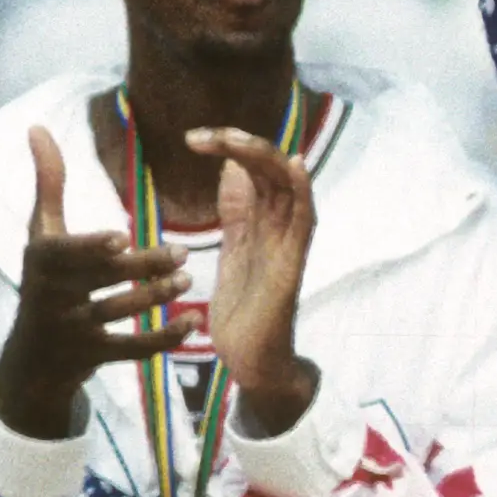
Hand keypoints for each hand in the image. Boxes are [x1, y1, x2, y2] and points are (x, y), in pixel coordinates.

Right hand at [0, 125, 186, 439]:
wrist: (32, 359)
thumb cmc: (44, 280)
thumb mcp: (41, 234)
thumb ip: (48, 182)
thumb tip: (38, 125)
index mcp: (41, 263)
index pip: (66, 254)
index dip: (91, 248)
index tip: (121, 238)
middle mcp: (51, 298)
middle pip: (100, 281)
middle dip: (141, 268)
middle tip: (183, 254)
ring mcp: (71, 331)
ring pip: (117, 314)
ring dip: (154, 298)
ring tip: (187, 282)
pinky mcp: (92, 358)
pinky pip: (131, 350)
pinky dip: (163, 339)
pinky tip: (194, 324)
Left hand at [198, 126, 320, 435]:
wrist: (251, 359)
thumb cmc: (244, 310)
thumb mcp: (233, 250)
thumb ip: (236, 212)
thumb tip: (231, 168)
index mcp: (262, 220)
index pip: (254, 168)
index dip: (229, 147)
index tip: (192, 139)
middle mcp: (280, 225)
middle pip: (270, 167)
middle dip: (239, 144)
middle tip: (201, 136)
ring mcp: (288, 242)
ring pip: (286, 184)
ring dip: (262, 155)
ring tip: (232, 137)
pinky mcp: (292, 264)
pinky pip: (305, 220)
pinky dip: (303, 191)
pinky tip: (295, 166)